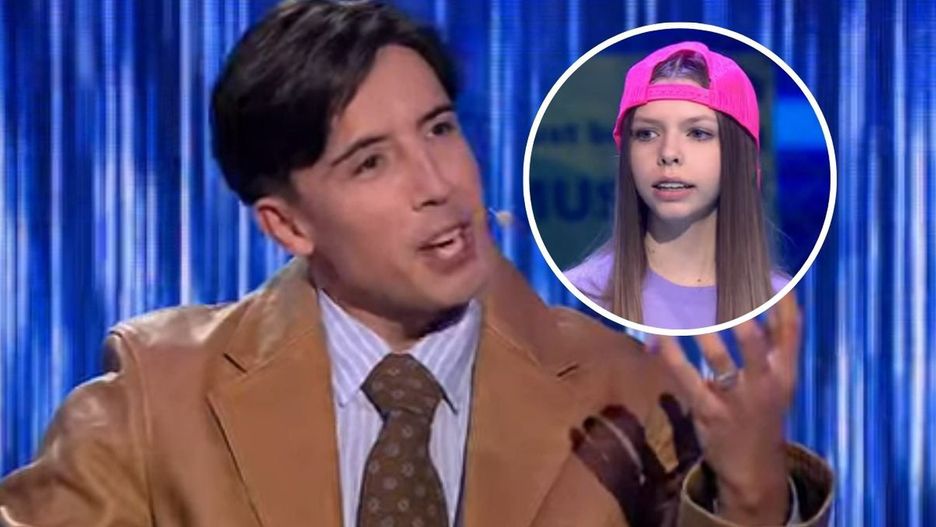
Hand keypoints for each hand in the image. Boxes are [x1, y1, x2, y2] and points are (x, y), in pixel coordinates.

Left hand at [655, 294, 801, 524]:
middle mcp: (765, 383)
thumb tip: (768, 300)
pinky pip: (687, 378)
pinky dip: (672, 355)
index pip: (790, 329)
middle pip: (754, 338)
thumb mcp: (778, 382)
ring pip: (718, 356)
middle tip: (719, 278)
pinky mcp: (710, 413)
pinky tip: (660, 336)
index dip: (781, 298)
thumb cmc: (762, 414)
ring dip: (700, 328)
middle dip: (737, 308)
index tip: (767, 267)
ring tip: (682, 301)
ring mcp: (737, 399)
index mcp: (784, 372)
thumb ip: (773, 346)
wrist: (754, 471)